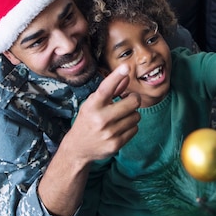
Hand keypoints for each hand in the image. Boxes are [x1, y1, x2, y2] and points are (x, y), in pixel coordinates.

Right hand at [37, 64, 140, 215]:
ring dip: (131, 115)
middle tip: (128, 100)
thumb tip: (126, 76)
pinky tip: (120, 128)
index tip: (126, 67)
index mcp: (93, 105)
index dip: (116, 76)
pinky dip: (131, 127)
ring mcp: (109, 132)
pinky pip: (135, 129)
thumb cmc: (88, 120)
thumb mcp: (94, 103)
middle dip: (133, 99)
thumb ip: (111, 90)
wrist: (78, 148)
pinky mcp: (116, 144)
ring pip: (136, 116)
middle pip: (132, 102)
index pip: (106, 88)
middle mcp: (100, 118)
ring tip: (120, 117)